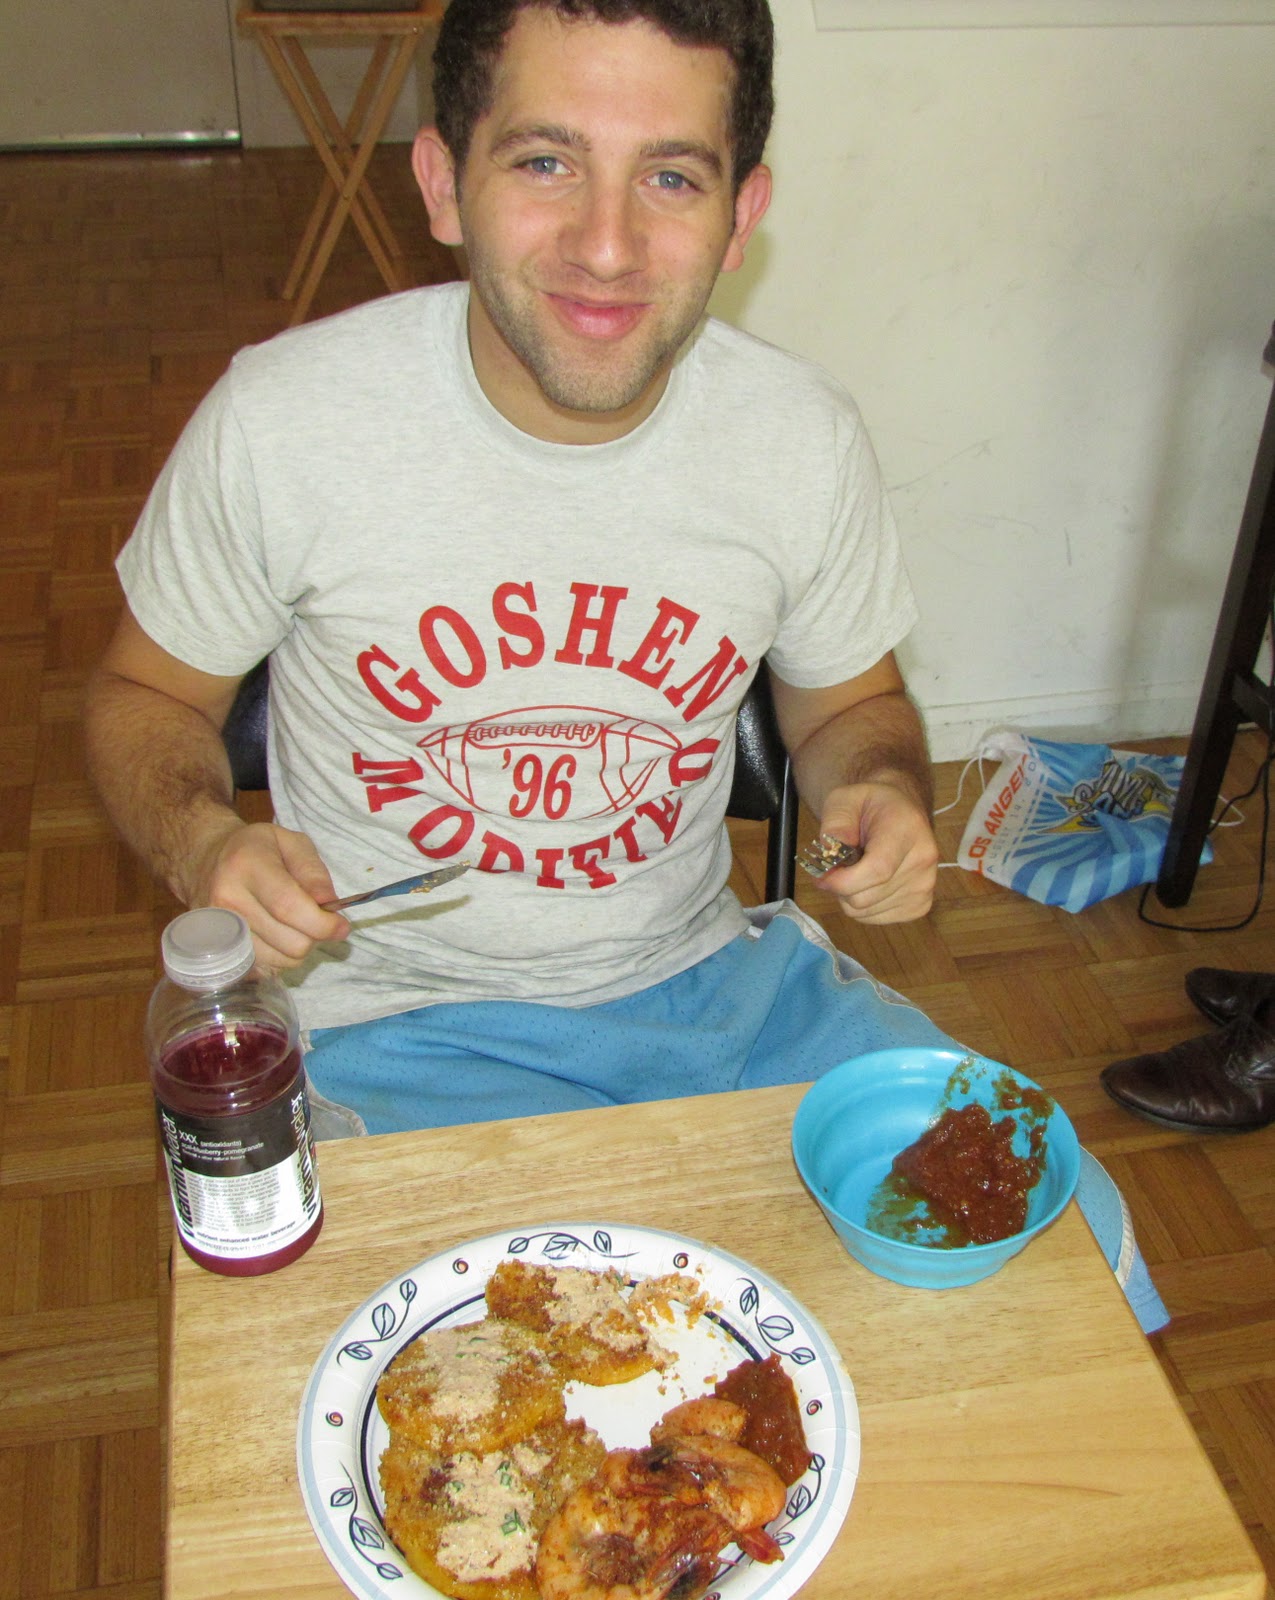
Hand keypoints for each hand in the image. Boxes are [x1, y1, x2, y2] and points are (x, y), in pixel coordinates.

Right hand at [185, 819, 350, 971]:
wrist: (205, 861)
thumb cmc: (256, 849)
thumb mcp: (291, 842)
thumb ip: (313, 871)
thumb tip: (329, 904)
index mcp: (246, 865)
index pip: (289, 907)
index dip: (321, 923)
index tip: (341, 926)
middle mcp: (227, 901)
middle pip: (288, 941)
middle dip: (315, 935)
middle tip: (319, 921)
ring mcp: (218, 930)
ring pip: (280, 960)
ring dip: (299, 947)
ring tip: (295, 924)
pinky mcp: (218, 951)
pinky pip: (265, 968)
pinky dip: (281, 957)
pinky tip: (278, 935)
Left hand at [811, 781, 938, 923]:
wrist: (899, 812)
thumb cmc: (869, 806)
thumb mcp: (844, 800)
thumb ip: (835, 823)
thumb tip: (831, 854)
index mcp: (907, 829)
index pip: (877, 870)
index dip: (842, 881)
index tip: (821, 876)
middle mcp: (923, 860)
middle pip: (866, 896)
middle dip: (840, 887)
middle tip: (837, 867)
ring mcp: (925, 886)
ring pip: (866, 911)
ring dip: (850, 896)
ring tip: (856, 870)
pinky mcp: (920, 905)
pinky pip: (875, 918)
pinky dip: (863, 906)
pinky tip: (869, 882)